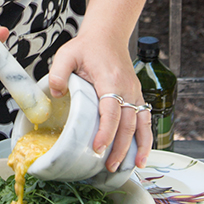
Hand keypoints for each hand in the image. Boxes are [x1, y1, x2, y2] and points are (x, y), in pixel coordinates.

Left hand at [49, 31, 151, 170]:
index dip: (106, 131)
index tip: (97, 148)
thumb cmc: (87, 47)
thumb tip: (56, 94)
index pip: (111, 110)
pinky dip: (146, 139)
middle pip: (127, 123)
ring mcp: (135, 93)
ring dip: (137, 147)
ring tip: (130, 167)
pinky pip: (145, 120)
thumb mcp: (66, 54)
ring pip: (141, 124)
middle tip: (109, 166)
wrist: (108, 36)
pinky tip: (141, 155)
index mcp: (110, 79)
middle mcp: (127, 88)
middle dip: (120, 147)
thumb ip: (58, 73)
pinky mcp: (137, 97)